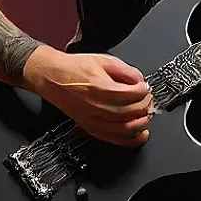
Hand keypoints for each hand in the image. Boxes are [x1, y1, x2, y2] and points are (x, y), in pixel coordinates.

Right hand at [24, 47, 152, 146]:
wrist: (52, 77)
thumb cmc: (75, 68)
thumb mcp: (105, 60)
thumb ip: (127, 71)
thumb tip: (141, 82)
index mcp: (100, 87)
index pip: (132, 94)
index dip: (144, 91)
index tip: (145, 87)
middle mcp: (96, 106)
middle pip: (130, 112)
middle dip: (145, 106)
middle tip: (148, 100)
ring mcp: (92, 120)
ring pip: (124, 129)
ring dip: (141, 123)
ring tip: (146, 115)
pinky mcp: (90, 127)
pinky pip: (113, 139)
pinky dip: (131, 140)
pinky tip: (140, 134)